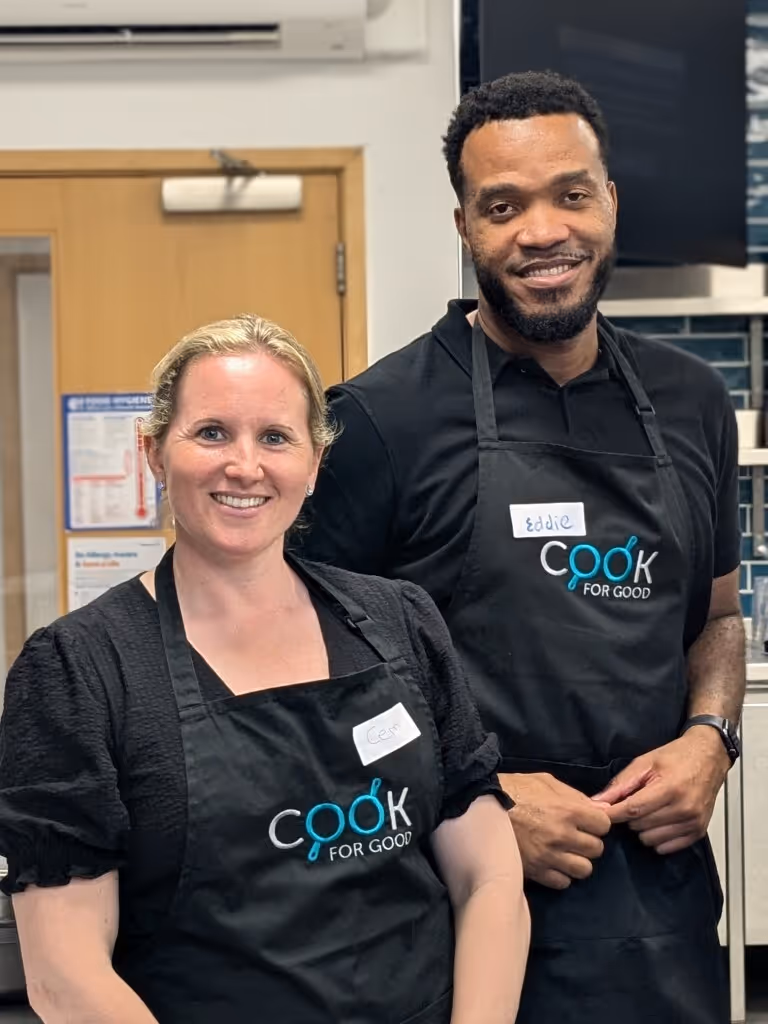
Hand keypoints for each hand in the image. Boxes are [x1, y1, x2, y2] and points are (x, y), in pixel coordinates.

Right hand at [499, 772, 611, 890]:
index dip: (597, 823)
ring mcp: (549, 856)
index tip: (587, 823)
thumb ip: (575, 795)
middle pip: (597, 849)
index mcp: (567, 810)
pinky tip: (552, 863)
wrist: (480, 806)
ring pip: (584, 870)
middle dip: (588, 842)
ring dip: (577, 861)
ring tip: (565, 852)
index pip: (603, 825)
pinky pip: (563, 882)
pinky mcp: (535, 871)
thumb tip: (601, 808)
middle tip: (574, 837)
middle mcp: (562, 835)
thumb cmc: (514, 789)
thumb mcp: (545, 781)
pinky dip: (560, 875)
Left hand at [592, 728, 730, 854]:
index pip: (633, 810)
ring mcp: (693, 823)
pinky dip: (657, 838)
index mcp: (669, 788)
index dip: (612, 814)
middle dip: (629, 816)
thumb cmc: (676, 756)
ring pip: (650, 839)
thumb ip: (621, 784)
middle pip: (639, 825)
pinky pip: (666, 847)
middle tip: (633, 802)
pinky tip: (658, 822)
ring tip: (648, 810)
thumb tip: (599, 802)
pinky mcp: (698, 832)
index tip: (600, 813)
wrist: (709, 757)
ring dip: (643, 828)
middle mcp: (683, 809)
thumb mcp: (645, 763)